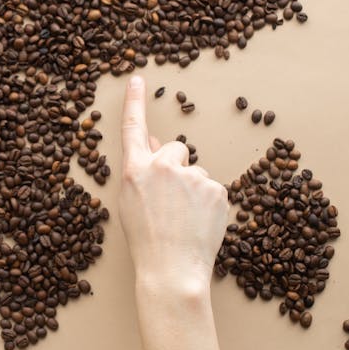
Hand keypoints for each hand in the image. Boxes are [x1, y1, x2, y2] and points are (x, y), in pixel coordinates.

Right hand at [119, 76, 228, 296]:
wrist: (172, 270)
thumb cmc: (147, 242)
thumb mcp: (132, 202)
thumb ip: (142, 170)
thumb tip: (155, 141)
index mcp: (134, 171)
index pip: (132, 128)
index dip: (134, 102)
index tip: (137, 79)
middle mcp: (162, 167)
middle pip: (176, 150)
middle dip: (176, 168)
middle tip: (172, 203)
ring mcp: (191, 176)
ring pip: (196, 173)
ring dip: (194, 191)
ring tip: (185, 221)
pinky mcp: (216, 189)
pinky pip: (213, 189)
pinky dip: (209, 205)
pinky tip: (200, 225)